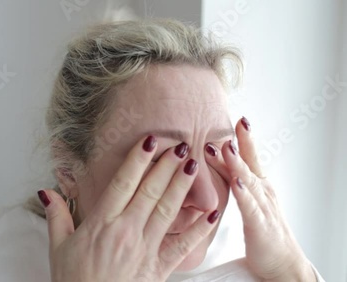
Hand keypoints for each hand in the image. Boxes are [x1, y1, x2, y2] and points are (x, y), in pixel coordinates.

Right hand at [38, 136, 220, 281]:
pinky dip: (199, 229)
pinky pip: (182, 246)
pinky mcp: (158, 267)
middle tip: (180, 145)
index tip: (149, 141)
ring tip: (193, 166)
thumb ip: (56, 216)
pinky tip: (212, 213)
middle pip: (149, 191)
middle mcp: (125, 231)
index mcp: (101, 224)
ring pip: (167, 211)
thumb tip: (47, 191)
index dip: (137, 160)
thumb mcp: (58, 248)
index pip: (122, 184)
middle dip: (166, 166)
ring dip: (182, 186)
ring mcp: (144, 249)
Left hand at [205, 117, 315, 281]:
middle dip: (241, 143)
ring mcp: (263, 207)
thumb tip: (209, 156)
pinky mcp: (260, 225)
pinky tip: (236, 183)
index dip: (244, 137)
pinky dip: (244, 194)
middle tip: (233, 122)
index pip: (249, 156)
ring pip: (249, 181)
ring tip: (228, 147)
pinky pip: (250, 208)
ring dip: (238, 164)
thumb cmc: (261, 228)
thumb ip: (231, 177)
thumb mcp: (246, 198)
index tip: (236, 117)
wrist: (282, 263)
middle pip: (249, 163)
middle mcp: (262, 191)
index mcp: (258, 184)